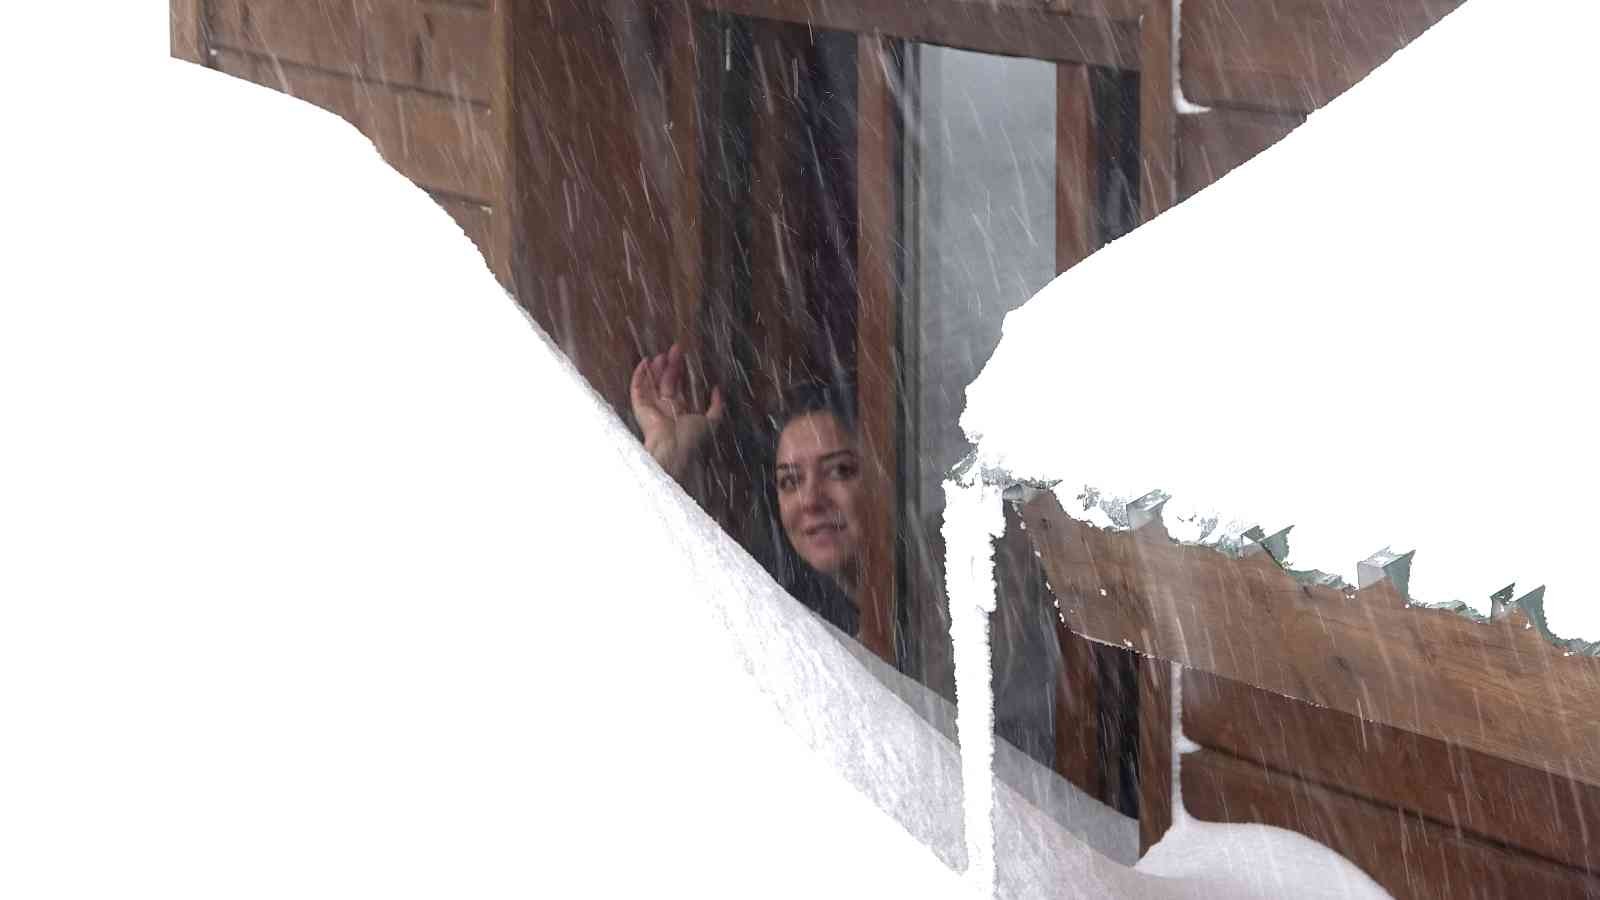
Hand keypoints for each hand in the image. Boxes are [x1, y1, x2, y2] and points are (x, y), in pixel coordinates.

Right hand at [630, 343, 723, 481]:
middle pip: (666, 382)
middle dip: (671, 366)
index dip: (681, 372)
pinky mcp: (639, 408)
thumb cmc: (692, 439)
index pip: (679, 388)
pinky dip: (639, 375)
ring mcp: (651, 408)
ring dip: (656, 368)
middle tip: (675, 350)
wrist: (673, 450)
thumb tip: (717, 389)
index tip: (684, 358)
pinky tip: (644, 362)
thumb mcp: (712, 421)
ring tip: (662, 354)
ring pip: (652, 383)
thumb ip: (716, 406)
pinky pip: (637, 389)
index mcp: (679, 413)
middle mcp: (664, 410)